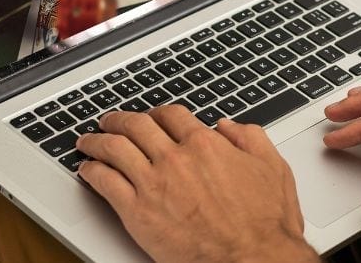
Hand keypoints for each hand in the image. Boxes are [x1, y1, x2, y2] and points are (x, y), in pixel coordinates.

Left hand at [76, 108, 318, 262]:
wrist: (252, 259)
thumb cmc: (264, 223)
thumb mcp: (272, 167)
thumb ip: (250, 138)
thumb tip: (230, 126)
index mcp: (206, 144)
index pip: (170, 115)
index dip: (157, 112)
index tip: (151, 116)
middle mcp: (176, 158)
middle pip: (136, 125)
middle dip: (119, 119)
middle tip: (110, 120)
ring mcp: (154, 183)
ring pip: (114, 148)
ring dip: (97, 140)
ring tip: (88, 141)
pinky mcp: (138, 212)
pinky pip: (105, 182)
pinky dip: (92, 171)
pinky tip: (88, 171)